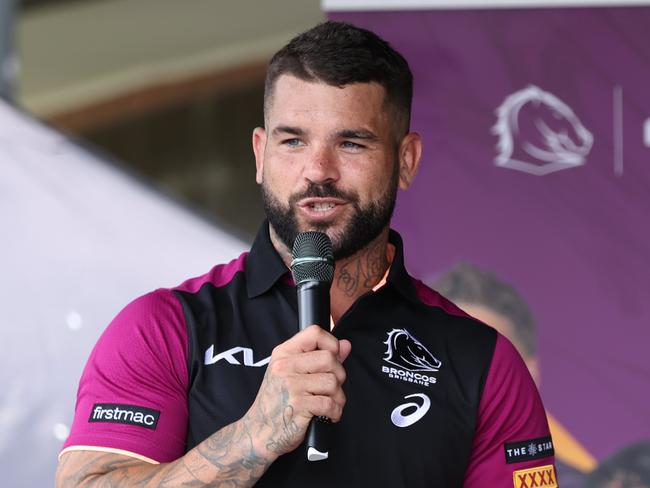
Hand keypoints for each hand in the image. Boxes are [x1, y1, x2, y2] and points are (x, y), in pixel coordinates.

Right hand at [244, 325, 351, 458]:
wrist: (259, 431)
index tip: (333, 358)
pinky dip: (335, 412)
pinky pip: (330, 403)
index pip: (314, 333)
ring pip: (333, 382)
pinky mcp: (298, 406)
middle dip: (339, 375)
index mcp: (283, 353)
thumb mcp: (291, 373)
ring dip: (338, 397)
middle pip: (329, 358)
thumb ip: (319, 356)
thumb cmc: (277, 401)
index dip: (331, 344)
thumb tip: (345, 345)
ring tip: (330, 403)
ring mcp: (290, 386)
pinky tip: (328, 415)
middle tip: (331, 388)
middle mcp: (285, 366)